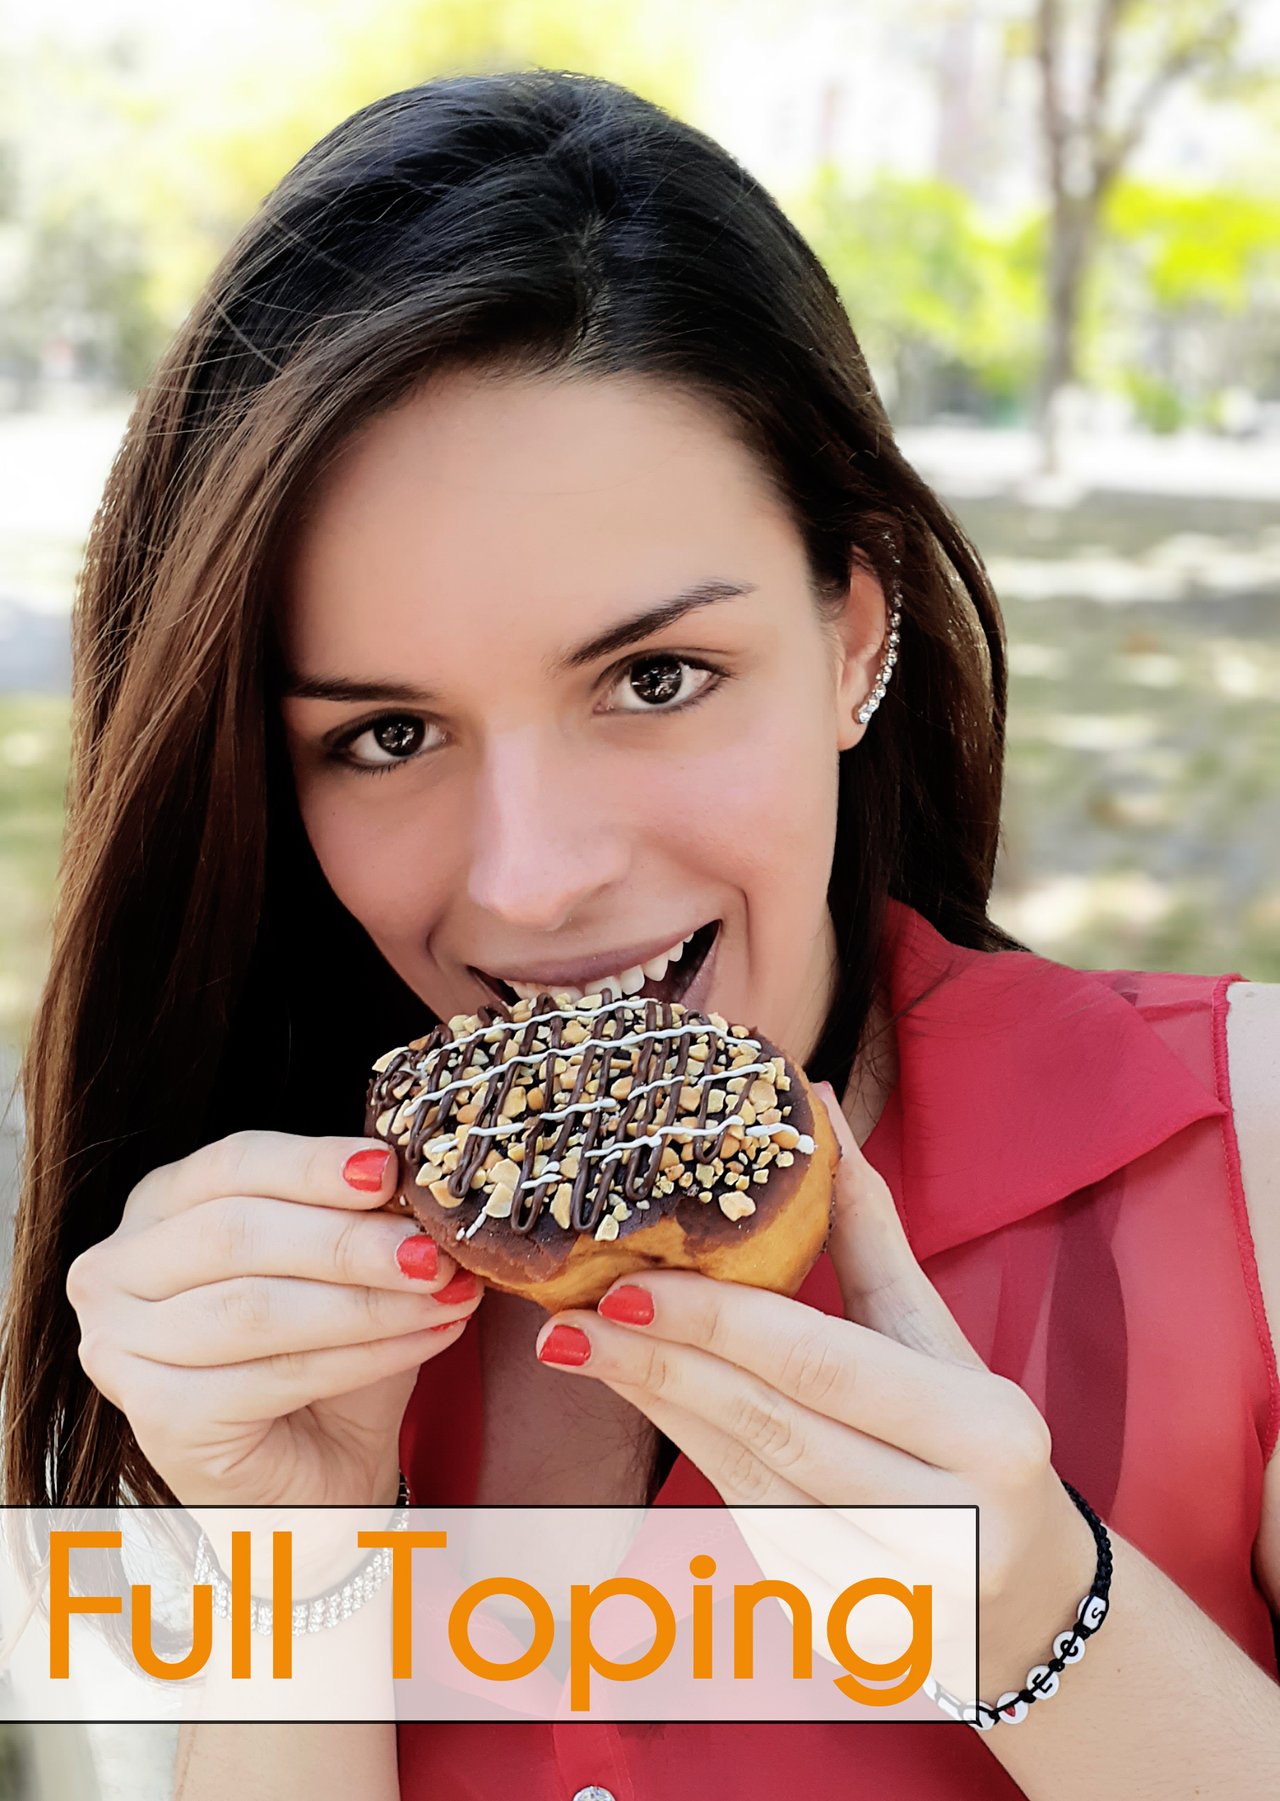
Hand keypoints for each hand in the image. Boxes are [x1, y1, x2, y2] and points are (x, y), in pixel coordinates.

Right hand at [67, 1131, 483, 1507]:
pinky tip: (424, 1339)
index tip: (388, 1169)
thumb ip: (357, 1218)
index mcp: (159, 1205)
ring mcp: (122, 1346)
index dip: (312, 1164)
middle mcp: (118, 1269)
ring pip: (257, 1308)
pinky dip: (363, 1355)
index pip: (231, 1164)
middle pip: (237, 1234)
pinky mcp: (157, 1416)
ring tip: (444, 1294)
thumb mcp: (339, 1265)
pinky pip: (274, 1375)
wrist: (313, 1472)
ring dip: (366, 1301)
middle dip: (347, 1241)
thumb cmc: (320, 1352)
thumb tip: (412, 1183)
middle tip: (432, 1249)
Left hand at [531, 1085, 1094, 1691]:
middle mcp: (945, 1523)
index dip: (717, 1325)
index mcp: (984, 1435)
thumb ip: (866, 1229)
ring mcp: (887, 1590)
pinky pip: (741, 1520)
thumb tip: (814, 1100)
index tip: (626, 1288)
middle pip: (770, 1427)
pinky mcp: (837, 1625)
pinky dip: (685, 1451)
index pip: (823, 1365)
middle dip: (657, 1368)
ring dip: (654, 1407)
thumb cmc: (972, 1436)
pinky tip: (639, 1397)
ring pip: (742, 1480)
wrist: (1023, 1598)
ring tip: (578, 1348)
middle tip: (566, 1321)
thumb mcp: (932, 1334)